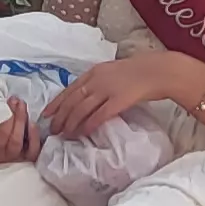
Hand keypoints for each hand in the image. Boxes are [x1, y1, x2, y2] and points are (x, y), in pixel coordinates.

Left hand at [47, 54, 197, 139]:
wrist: (158, 71)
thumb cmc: (139, 71)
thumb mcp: (113, 71)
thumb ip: (98, 80)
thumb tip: (86, 94)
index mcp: (94, 72)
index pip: (69, 89)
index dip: (56, 103)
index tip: (46, 114)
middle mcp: (97, 80)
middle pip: (72, 101)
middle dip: (60, 117)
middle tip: (53, 130)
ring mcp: (107, 90)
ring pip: (81, 109)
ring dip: (70, 123)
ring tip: (64, 135)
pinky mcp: (118, 101)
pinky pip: (98, 115)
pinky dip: (88, 125)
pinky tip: (82, 133)